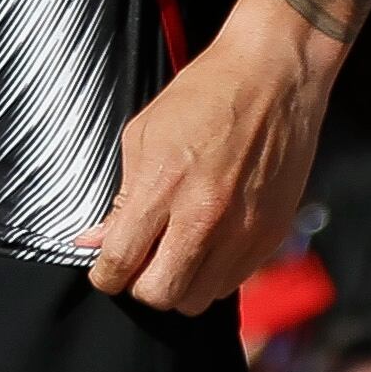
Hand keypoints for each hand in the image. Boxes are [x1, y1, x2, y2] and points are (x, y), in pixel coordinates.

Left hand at [80, 0, 336, 312]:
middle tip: (144, 261)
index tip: (108, 268)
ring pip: (198, 298)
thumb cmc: (206, 92)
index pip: (120, 263)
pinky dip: (216, 272)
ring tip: (181, 250)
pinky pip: (233, 281)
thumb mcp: (145, 133)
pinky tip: (212, 240)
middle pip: (159, 294)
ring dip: (182, 281)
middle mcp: (205, 216)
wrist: (276, 73)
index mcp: (165, 186)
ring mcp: (244, 229)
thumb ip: (121, 194)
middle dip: (142, 285)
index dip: (105, 274)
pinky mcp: (272, 232)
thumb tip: (94, 240)